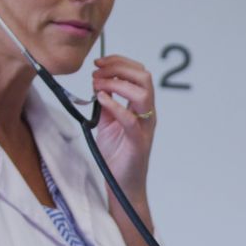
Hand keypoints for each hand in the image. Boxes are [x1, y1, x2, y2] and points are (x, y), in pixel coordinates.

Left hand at [92, 55, 155, 202]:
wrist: (122, 184)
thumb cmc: (117, 154)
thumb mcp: (107, 122)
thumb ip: (106, 103)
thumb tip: (98, 83)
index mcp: (142, 106)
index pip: (139, 73)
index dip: (120, 62)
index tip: (98, 62)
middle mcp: (147, 113)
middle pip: (144, 77)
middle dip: (119, 67)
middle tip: (97, 71)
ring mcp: (145, 127)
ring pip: (143, 93)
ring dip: (117, 83)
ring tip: (98, 85)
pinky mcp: (138, 142)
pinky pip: (131, 119)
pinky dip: (115, 105)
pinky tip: (101, 99)